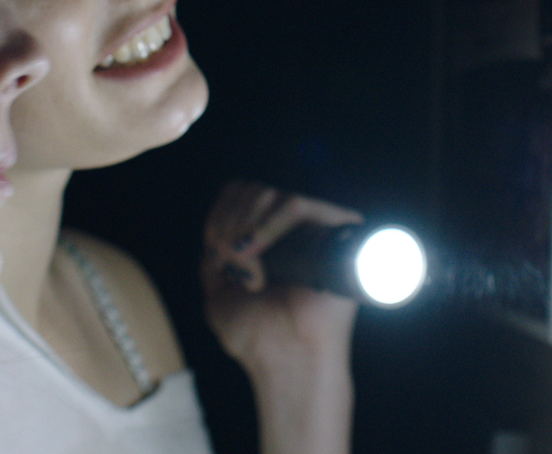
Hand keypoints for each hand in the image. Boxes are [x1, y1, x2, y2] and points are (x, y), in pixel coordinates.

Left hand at [201, 180, 362, 373]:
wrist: (286, 363)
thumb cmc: (257, 337)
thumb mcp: (218, 294)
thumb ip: (214, 260)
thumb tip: (215, 233)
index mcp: (271, 238)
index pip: (241, 192)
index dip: (220, 213)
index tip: (213, 250)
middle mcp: (296, 229)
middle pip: (253, 188)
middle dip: (229, 224)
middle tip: (230, 263)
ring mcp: (317, 229)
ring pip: (272, 193)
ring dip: (245, 229)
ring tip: (248, 272)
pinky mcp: (338, 234)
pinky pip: (299, 204)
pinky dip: (268, 225)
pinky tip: (256, 256)